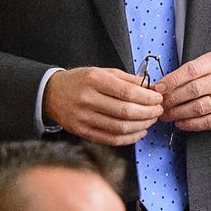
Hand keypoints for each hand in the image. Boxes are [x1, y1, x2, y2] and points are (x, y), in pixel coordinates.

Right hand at [43, 67, 162, 145]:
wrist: (52, 94)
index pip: (127, 92)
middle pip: (126, 112)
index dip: (147, 98)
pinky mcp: (82, 131)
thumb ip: (127, 79)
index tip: (158, 98)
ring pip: (120, 127)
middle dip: (148, 113)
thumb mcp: (102, 71)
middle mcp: (88, 99)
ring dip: (141, 126)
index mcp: (94, 80)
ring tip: (150, 121)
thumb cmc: (80, 81)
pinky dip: (129, 138)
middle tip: (158, 110)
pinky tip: (139, 132)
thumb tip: (152, 87)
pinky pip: (111, 139)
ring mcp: (84, 117)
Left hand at [157, 52, 210, 130]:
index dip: (172, 80)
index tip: (159, 88)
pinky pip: (210, 121)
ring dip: (180, 113)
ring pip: (201, 107)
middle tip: (161, 105)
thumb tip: (161, 86)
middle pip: (194, 89)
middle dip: (173, 99)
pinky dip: (192, 124)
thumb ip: (188, 73)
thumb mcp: (208, 65)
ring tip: (168, 115)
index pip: (191, 70)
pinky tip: (181, 123)